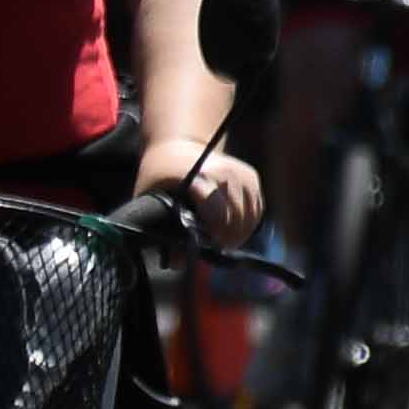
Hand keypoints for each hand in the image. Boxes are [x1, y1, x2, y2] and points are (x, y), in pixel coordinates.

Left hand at [137, 133, 261, 248]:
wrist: (178, 145)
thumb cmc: (161, 172)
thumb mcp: (151, 199)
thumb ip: (164, 230)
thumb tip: (177, 262)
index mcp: (202, 178)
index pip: (219, 217)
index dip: (211, 238)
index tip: (198, 245)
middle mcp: (228, 174)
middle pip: (236, 222)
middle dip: (222, 240)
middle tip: (207, 247)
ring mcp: (243, 175)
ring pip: (249, 220)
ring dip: (236, 235)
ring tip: (217, 240)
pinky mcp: (252, 178)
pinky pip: (256, 212)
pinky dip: (245, 225)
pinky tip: (229, 229)